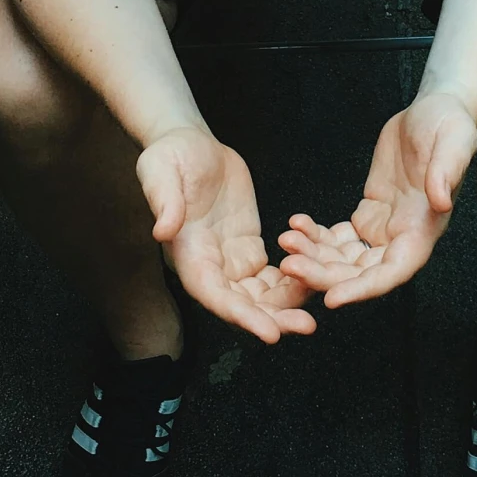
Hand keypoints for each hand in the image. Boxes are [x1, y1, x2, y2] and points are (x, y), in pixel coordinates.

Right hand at [137, 126, 315, 342]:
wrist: (190, 143)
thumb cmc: (170, 156)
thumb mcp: (161, 171)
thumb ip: (165, 201)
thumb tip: (162, 230)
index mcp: (188, 253)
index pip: (214, 294)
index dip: (241, 316)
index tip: (269, 333)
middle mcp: (209, 264)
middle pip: (242, 303)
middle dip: (272, 318)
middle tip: (306, 326)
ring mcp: (229, 257)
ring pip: (260, 294)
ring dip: (286, 305)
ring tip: (315, 312)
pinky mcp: (247, 245)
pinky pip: (271, 274)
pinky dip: (292, 280)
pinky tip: (314, 281)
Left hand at [279, 93, 476, 306]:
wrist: (433, 112)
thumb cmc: (449, 126)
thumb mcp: (454, 143)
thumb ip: (447, 173)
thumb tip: (441, 202)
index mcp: (424, 230)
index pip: (393, 272)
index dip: (363, 289)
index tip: (332, 299)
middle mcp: (403, 237)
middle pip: (361, 273)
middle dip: (324, 275)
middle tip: (289, 266)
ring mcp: (384, 228)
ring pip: (345, 259)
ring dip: (314, 257)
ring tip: (286, 241)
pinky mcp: (369, 213)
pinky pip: (338, 238)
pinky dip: (315, 236)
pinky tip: (296, 224)